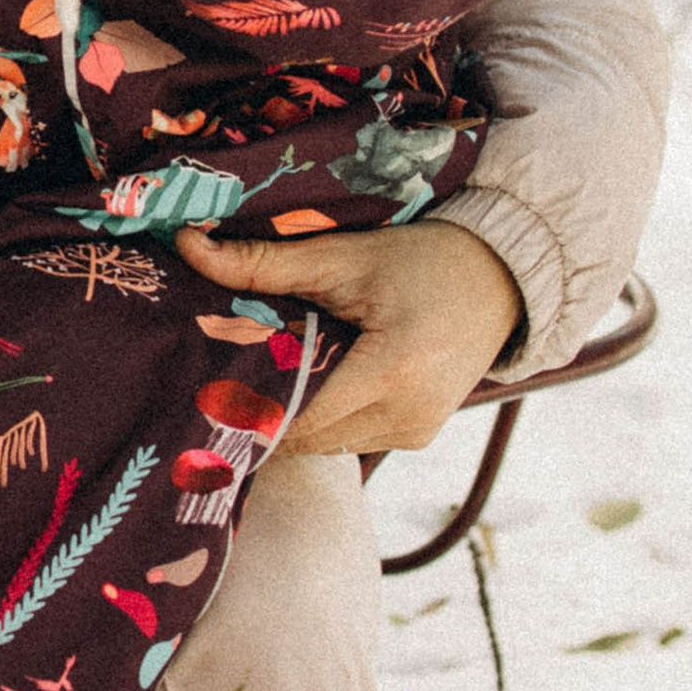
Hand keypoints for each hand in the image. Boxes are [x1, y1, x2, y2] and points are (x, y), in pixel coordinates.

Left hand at [173, 216, 521, 454]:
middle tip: (222, 376)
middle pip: (306, 436)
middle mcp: (408, 416)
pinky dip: (327, 415)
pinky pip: (352, 437)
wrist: (504, 272)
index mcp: (392, 372)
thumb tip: (187, 247)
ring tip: (267, 374)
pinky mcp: (421, 434)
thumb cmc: (425, 257)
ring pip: (325, 443)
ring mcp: (417, 431)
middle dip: (265, 409)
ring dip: (296, 414)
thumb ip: (262, 263)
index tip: (205, 385)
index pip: (296, 415)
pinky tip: (310, 381)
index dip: (248, 405)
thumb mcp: (343, 256)